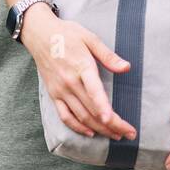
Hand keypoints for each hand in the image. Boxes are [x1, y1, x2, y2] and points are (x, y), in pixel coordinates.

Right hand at [21, 8, 136, 141]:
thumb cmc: (67, 34)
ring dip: (99, 129)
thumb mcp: (90, 38)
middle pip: (92, 109)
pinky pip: (65, 116)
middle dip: (112, 124)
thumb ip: (108, 55)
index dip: (103, 107)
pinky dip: (78, 127)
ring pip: (81, 116)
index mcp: (81, 66)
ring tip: (116, 135)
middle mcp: (70, 82)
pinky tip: (90, 132)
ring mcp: (60, 91)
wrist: (40, 34)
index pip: (93, 90)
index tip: (113, 120)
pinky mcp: (53, 95)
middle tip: (129, 133)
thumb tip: (126, 67)